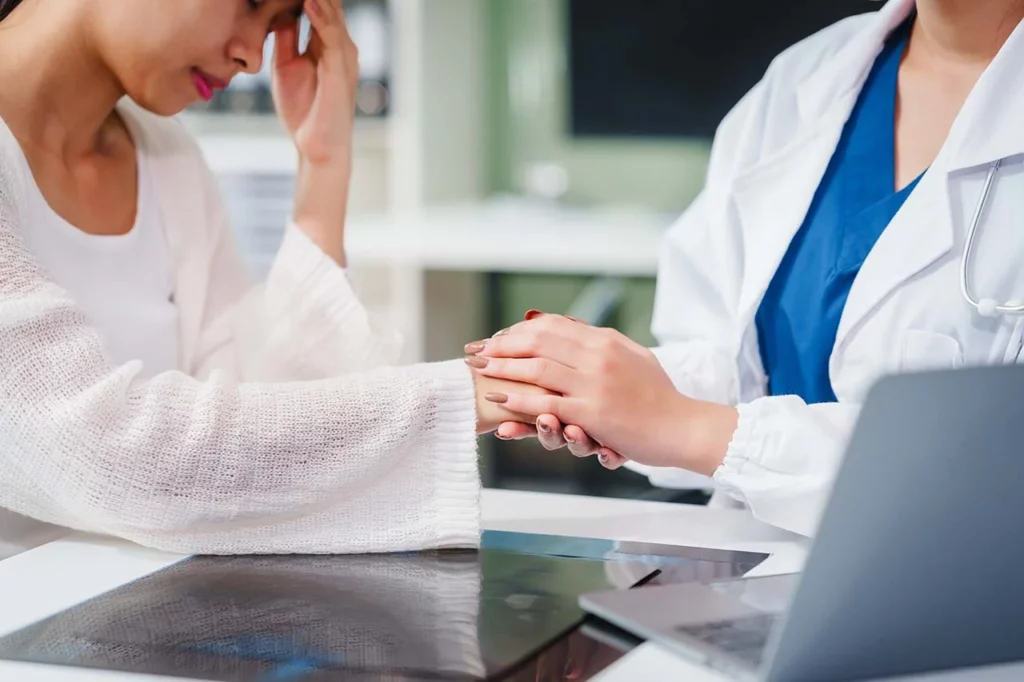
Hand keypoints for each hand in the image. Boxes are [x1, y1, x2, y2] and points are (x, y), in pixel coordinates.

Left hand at [272, 0, 357, 163]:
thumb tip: (277, 12)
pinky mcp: (341, 72)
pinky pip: (332, 38)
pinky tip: (309, 1)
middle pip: (328, 2)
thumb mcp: (287, 65)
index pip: (318, 3)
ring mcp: (344, 57)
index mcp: (327, 42)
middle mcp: (340, 45)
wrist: (316, 149)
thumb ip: (286, 38)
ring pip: (332, 13)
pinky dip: (321, 18)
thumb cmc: (305, 111)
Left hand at [467, 315, 737, 474]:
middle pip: (539, 341)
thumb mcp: (631, 357)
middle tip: (479, 350)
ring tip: (482, 369)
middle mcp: (598, 356)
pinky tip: (502, 398)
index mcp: (606, 341)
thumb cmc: (658, 396)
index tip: (499, 338)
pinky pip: (549, 403)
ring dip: (505, 367)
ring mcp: (595, 383)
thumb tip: (571, 329)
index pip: (553, 326)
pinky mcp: (593, 412)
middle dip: (503, 344)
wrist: (682, 426)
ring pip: (538, 368)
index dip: (520, 330)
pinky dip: (521, 400)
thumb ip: (601, 343)